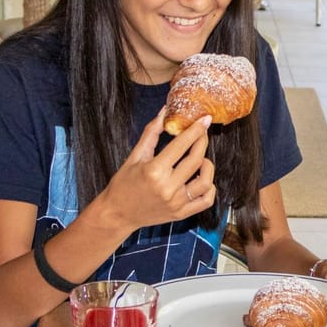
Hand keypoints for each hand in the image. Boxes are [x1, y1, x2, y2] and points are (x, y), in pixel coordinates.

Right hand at [97, 108, 216, 232]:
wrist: (117, 214)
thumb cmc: (124, 184)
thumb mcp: (135, 156)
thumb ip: (152, 133)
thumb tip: (164, 112)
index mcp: (154, 171)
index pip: (181, 145)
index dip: (196, 130)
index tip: (204, 119)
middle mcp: (167, 188)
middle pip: (196, 159)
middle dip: (202, 141)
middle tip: (201, 134)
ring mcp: (176, 203)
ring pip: (206, 181)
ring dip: (208, 166)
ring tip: (200, 159)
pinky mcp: (181, 214)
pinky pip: (206, 200)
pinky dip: (209, 187)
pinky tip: (201, 178)